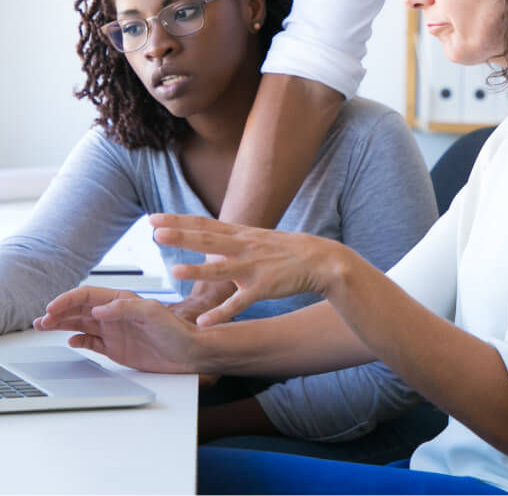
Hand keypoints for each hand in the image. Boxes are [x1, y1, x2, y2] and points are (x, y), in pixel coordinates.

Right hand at [34, 285, 201, 372]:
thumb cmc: (178, 330)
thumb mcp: (153, 314)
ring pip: (81, 324)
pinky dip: (78, 340)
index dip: (68, 300)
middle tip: (41, 320)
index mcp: (123, 301)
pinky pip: (92, 342)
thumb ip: (126, 309)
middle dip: (59, 312)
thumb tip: (99, 309)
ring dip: (62, 325)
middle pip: (80, 310)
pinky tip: (70, 341)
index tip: (52, 308)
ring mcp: (115, 331)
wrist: (190, 352)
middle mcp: (116, 314)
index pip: (88, 296)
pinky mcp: (117, 348)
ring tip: (44, 326)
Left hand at [149, 213, 340, 325]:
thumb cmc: (285, 250)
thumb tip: (204, 241)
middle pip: (208, 241)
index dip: (178, 221)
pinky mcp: (264, 288)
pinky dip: (222, 314)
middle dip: (182, 237)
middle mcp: (244, 247)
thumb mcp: (255, 238)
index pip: (204, 225)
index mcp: (240, 235)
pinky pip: (239, 303)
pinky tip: (204, 323)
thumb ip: (229, 240)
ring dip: (198, 272)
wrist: (320, 259)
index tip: (153, 219)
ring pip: (222, 270)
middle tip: (156, 233)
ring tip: (174, 272)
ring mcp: (254, 268)